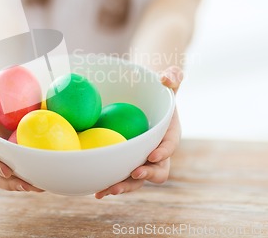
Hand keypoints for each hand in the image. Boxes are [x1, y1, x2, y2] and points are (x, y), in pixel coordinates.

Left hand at [94, 66, 182, 198]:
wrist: (143, 99)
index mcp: (169, 134)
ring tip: (107, 190)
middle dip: (146, 175)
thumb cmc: (156, 89)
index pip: (170, 145)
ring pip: (137, 180)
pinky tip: (95, 191)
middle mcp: (158, 152)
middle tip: (133, 173)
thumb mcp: (168, 78)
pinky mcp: (126, 164)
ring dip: (124, 187)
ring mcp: (141, 160)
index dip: (163, 152)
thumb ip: (172, 76)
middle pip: (157, 171)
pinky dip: (109, 185)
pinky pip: (120, 177)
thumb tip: (166, 78)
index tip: (152, 155)